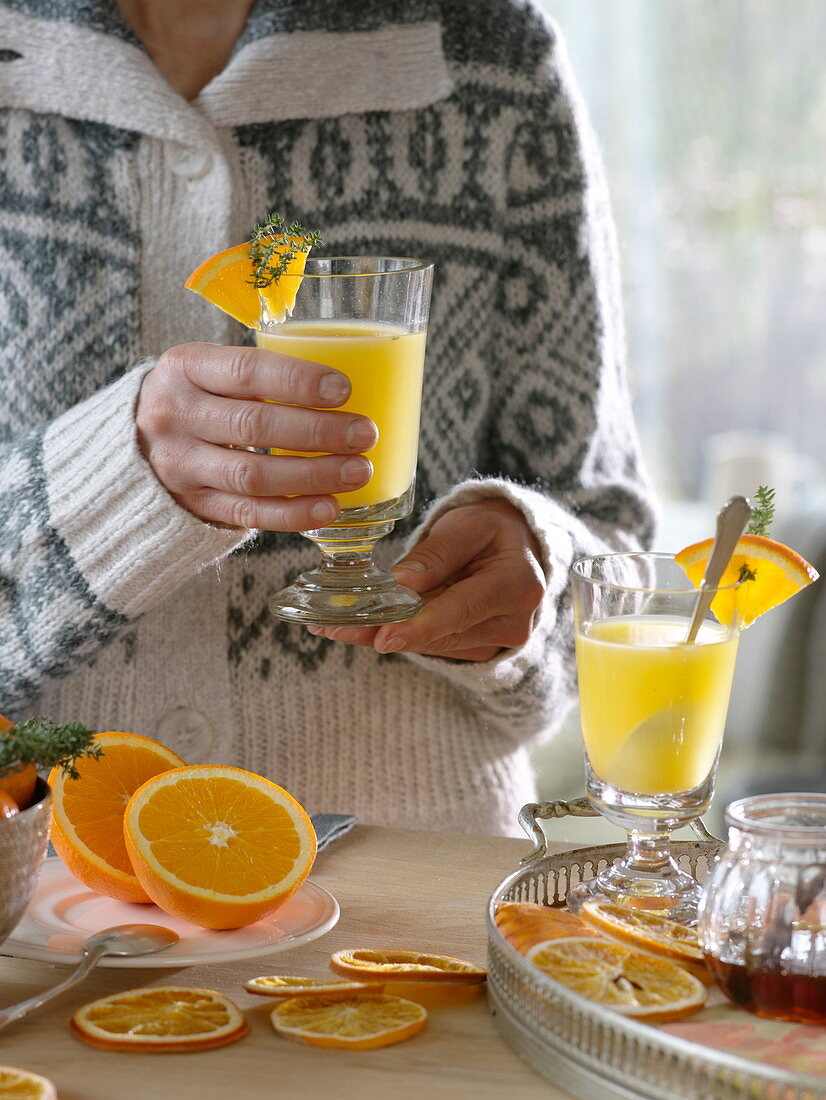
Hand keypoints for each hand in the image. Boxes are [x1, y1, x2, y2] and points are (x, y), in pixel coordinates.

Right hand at [136, 342, 377, 529]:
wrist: (131, 444)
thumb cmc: (195, 398)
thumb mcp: (208, 370)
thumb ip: (257, 375)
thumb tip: (344, 392)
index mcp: (185, 368)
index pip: (247, 372)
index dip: (299, 382)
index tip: (344, 390)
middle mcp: (176, 415)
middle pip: (255, 425)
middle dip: (318, 431)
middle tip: (364, 434)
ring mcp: (180, 465)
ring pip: (254, 475)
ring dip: (313, 475)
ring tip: (357, 472)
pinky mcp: (193, 504)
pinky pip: (248, 513)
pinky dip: (293, 513)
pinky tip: (328, 507)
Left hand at [307, 498, 546, 660]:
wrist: (516, 549)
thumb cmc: (490, 531)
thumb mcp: (467, 525)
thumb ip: (437, 554)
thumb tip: (402, 584)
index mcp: (518, 584)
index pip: (462, 609)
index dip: (419, 625)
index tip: (383, 637)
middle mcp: (515, 622)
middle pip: (441, 634)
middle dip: (387, 631)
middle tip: (335, 627)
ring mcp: (499, 642)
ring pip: (433, 645)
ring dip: (386, 635)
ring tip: (337, 624)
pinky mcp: (481, 650)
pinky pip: (435, 647)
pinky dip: (402, 635)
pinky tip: (365, 627)